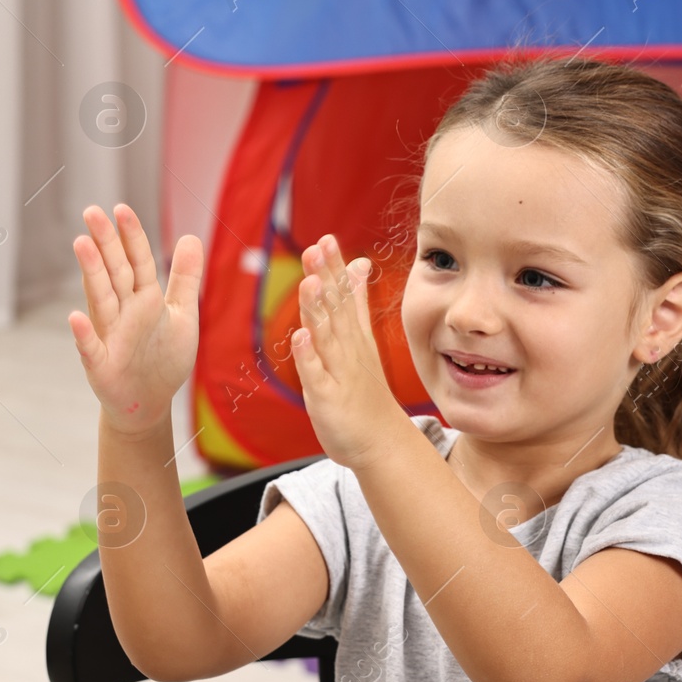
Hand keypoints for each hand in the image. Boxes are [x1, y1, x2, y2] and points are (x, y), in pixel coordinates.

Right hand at [68, 204, 202, 435]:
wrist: (149, 403)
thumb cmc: (162, 356)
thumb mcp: (182, 314)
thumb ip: (185, 277)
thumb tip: (192, 236)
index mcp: (143, 298)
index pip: (136, 261)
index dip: (131, 236)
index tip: (121, 209)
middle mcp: (123, 312)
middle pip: (114, 272)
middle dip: (105, 243)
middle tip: (92, 211)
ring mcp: (110, 336)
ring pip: (100, 300)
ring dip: (91, 273)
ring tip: (81, 244)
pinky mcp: (101, 365)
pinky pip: (91, 348)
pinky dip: (84, 334)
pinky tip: (74, 317)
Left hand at [289, 234, 409, 468]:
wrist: (381, 442)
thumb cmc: (366, 391)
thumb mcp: (362, 339)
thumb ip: (358, 302)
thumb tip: (359, 264)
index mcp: (353, 336)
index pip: (344, 296)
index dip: (334, 269)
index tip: (326, 239)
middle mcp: (347, 350)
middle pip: (335, 309)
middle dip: (325, 278)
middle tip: (317, 247)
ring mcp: (338, 373)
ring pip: (326, 337)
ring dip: (318, 310)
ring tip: (310, 282)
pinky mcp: (326, 398)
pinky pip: (315, 375)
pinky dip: (307, 357)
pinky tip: (300, 337)